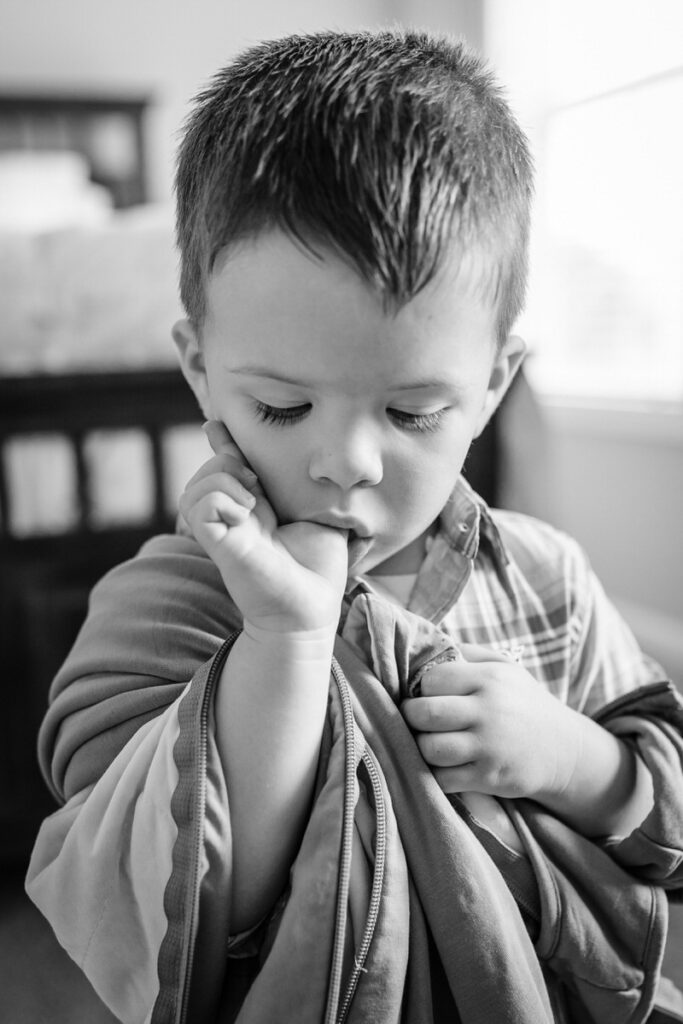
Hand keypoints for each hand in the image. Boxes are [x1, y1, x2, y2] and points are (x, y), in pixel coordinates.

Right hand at [179, 420, 348, 633]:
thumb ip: (304, 487)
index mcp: (252, 508)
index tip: (217, 425)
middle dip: (227, 459)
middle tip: (259, 484)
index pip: (224, 466)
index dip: (220, 442)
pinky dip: (219, 500)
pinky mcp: (218, 545)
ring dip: (223, 479)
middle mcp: (231, 518)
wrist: (312, 608)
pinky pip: (198, 507)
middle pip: (206, 470)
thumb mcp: (317, 512)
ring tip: (253, 501)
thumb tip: (311, 460)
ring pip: (194, 487)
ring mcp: (221, 532)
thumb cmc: (320, 567)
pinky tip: (244, 513)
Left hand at [401, 645, 578, 801]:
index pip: (433, 678)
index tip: (428, 695)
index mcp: (490, 679)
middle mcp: (489, 711)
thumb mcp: (506, 668)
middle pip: (424, 713)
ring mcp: (489, 747)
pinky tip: (446, 765)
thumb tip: (426, 645)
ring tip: (431, 741)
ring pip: (429, 748)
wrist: (567, 751)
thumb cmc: (526, 704)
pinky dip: (436, 774)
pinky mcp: (489, 778)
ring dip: (422, 747)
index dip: (423, 688)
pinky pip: (443, 778)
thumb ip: (468, 653)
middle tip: (418, 720)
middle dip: (412, 717)